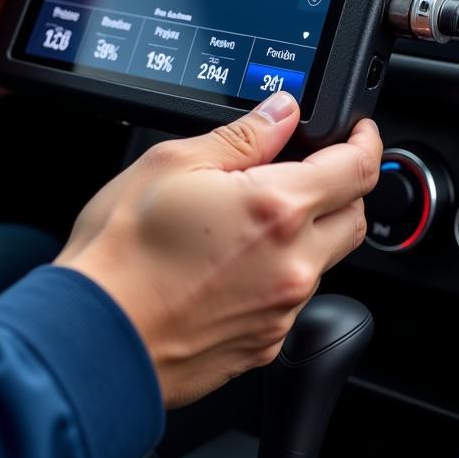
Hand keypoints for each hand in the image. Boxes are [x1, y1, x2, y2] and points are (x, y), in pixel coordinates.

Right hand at [55, 92, 381, 407]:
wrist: (92, 340)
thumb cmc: (120, 256)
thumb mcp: (172, 164)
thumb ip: (243, 136)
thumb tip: (281, 113)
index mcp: (278, 209)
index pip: (359, 168)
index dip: (366, 140)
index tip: (358, 133)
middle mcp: (293, 264)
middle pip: (355, 217)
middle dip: (342, 189)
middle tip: (306, 172)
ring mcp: (281, 311)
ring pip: (324, 261)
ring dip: (307, 234)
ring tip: (248, 223)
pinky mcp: (264, 344)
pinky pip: (291, 300)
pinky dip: (279, 275)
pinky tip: (232, 266)